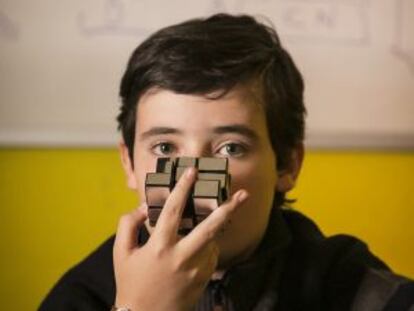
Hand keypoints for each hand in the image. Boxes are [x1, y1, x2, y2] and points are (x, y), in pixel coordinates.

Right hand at [113, 167, 248, 310]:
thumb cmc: (131, 282)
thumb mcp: (121, 252)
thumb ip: (128, 224)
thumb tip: (143, 207)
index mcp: (159, 246)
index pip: (173, 210)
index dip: (183, 188)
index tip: (192, 171)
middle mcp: (181, 257)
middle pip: (210, 228)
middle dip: (228, 208)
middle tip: (243, 194)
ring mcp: (196, 270)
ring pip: (212, 241)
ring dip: (211, 230)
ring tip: (205, 225)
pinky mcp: (203, 280)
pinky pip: (211, 256)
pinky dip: (207, 247)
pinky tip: (195, 249)